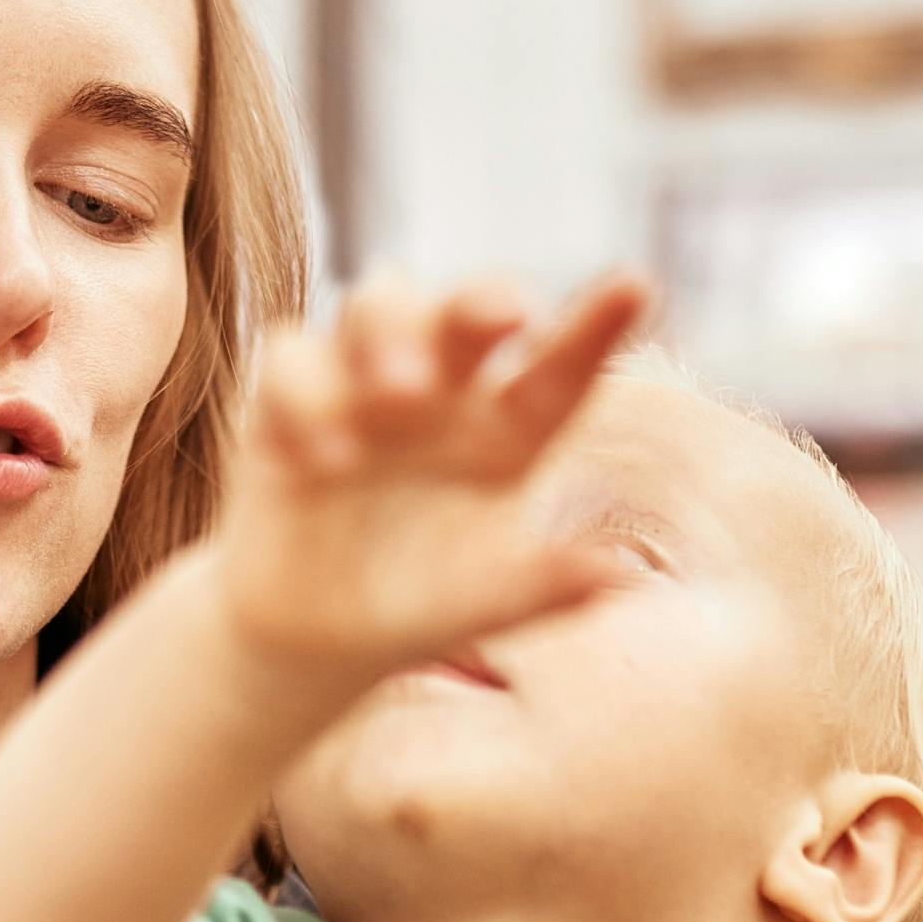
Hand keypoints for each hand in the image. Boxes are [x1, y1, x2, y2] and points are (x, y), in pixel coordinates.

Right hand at [211, 272, 652, 702]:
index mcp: (507, 431)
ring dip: (391, 331)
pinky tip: (318, 461)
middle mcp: (442, 391)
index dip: (597, 326)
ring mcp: (361, 383)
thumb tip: (622, 577)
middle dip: (484, 300)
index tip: (637, 286)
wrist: (306, 635)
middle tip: (508, 315)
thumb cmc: (413, 607)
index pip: (560, 368)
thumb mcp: (478, 603)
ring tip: (398, 394)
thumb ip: (540, 586)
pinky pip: (290, 358)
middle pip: (467, 311)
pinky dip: (305, 395)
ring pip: (378, 301)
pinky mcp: (286, 396)